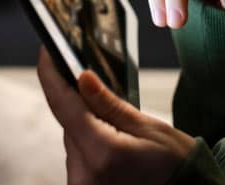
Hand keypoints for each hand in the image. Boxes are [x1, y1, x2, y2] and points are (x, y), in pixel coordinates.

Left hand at [36, 46, 195, 184]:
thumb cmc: (177, 166)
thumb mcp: (150, 128)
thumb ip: (111, 105)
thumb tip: (82, 78)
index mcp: (101, 152)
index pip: (63, 105)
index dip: (50, 74)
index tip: (48, 51)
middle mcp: (84, 173)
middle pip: (68, 123)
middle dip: (80, 101)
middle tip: (96, 81)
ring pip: (73, 140)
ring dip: (88, 125)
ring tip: (118, 124)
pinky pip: (79, 157)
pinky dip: (91, 144)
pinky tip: (113, 141)